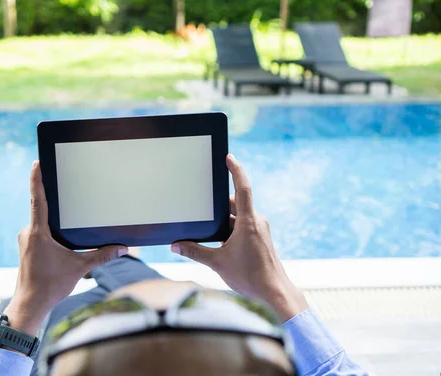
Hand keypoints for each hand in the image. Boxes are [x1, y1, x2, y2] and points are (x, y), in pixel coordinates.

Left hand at [4, 161, 127, 334]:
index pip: (37, 200)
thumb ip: (101, 256)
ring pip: (39, 221)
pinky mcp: (26, 247)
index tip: (36, 163)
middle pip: (39, 208)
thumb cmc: (51, 286)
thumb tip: (122, 247)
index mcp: (38, 232)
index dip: (36, 180)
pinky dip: (49, 228)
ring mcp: (25, 240)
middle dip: (51, 197)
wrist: (30, 304)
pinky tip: (60, 233)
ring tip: (66, 209)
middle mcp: (28, 232)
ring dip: (51, 216)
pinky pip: (37, 231)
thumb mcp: (79, 268)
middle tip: (61, 179)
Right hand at [171, 154, 307, 320]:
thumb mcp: (217, 263)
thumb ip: (195, 252)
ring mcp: (259, 230)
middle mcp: (256, 221)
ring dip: (223, 221)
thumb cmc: (250, 277)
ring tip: (207, 230)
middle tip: (202, 202)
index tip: (229, 157)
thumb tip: (175, 246)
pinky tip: (218, 243)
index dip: (236, 170)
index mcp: (248, 221)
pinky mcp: (259, 238)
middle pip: (235, 203)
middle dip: (218, 205)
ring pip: (237, 217)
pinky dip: (229, 230)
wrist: (275, 292)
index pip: (243, 188)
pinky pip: (242, 227)